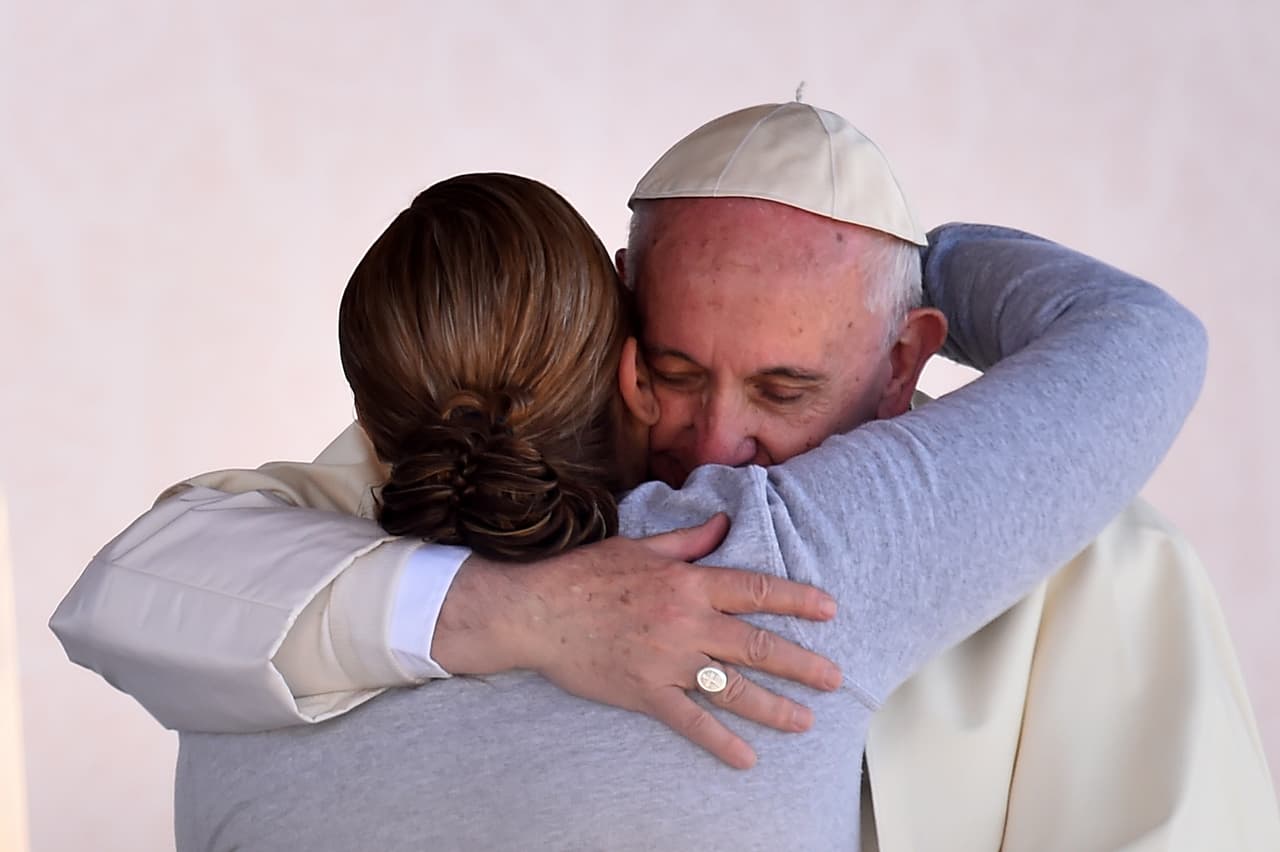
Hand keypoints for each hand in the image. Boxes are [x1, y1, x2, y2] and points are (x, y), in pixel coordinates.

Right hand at [433, 514, 841, 768]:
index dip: (797, 600)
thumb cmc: (585, 573)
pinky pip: (691, 721)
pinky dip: (720, 742)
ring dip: (774, 707)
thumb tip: (723, 522)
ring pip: (733, 689)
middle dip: (801, 663)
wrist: (536, 609)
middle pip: (756, 645)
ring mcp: (667, 661)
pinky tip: (746, 759)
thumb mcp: (639, 545)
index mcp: (688, 583)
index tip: (830, 610)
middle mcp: (687, 623)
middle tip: (834, 678)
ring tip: (804, 721)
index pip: (755, 590)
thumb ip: (688, 540)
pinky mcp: (646, 692)